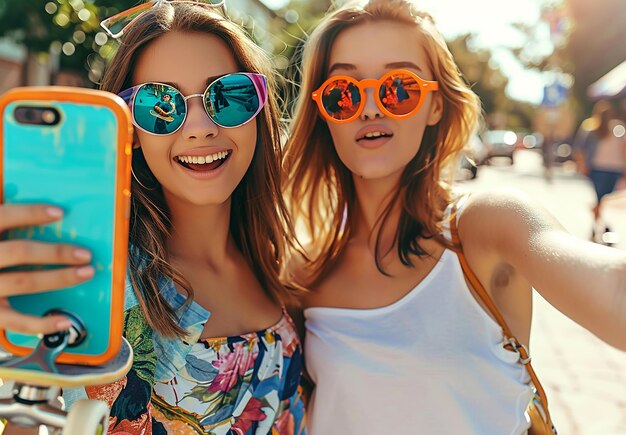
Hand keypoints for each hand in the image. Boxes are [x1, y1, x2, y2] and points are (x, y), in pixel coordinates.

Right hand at [0, 205, 93, 334]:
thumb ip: (8, 226)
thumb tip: (52, 215)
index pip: (3, 217)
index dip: (30, 213)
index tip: (60, 213)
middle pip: (19, 252)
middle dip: (55, 252)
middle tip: (85, 253)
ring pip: (23, 281)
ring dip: (58, 278)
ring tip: (86, 273)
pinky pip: (15, 321)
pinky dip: (41, 323)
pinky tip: (64, 320)